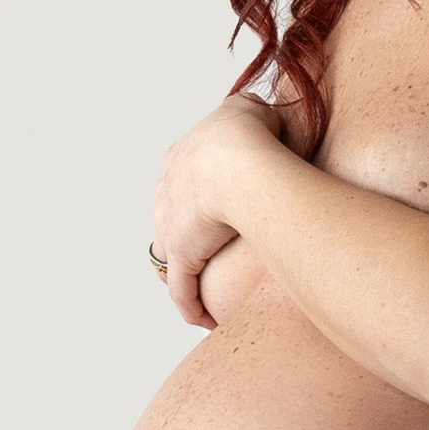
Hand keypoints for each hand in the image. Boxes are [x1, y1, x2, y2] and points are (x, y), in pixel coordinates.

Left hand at [149, 93, 289, 329]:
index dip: (196, 193)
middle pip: (170, 218)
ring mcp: (170, 226)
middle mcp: (168, 193)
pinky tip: (204, 320)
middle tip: (209, 249)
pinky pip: (181, 289)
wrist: (239, 164)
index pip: (180, 178)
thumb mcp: (250, 109)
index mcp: (180, 158)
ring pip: (171, 256)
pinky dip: (190, 306)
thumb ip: (252, 111)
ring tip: (205, 289)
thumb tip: (261, 113)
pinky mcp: (181, 256)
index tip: (214, 206)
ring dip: (186, 273)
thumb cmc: (249, 136)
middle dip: (185, 234)